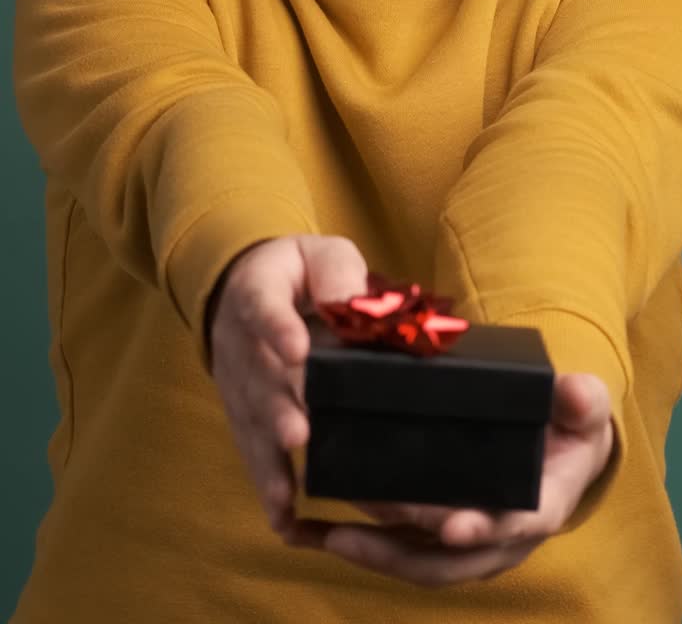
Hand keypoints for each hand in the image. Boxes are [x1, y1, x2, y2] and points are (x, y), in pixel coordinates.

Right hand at [208, 233, 367, 533]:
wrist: (244, 283)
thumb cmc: (298, 272)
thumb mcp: (322, 254)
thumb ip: (338, 275)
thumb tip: (355, 307)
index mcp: (257, 291)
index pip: (264, 307)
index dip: (278, 327)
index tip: (296, 348)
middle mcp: (237, 341)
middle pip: (255, 376)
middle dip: (277, 406)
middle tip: (299, 432)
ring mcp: (235, 382)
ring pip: (250, 421)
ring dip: (268, 457)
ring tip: (288, 493)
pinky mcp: (242, 414)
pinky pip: (251, 449)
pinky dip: (265, 485)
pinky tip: (282, 518)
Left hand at [284, 371, 614, 586]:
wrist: (564, 444)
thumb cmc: (569, 424)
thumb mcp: (581, 406)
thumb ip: (580, 400)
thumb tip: (580, 396)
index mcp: (539, 507)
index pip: (512, 526)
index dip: (482, 528)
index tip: (451, 527)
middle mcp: (500, 536)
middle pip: (448, 560)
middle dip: (396, 551)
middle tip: (349, 534)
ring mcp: (467, 539)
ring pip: (416, 561)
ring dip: (368, 553)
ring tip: (319, 533)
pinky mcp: (438, 532)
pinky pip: (399, 547)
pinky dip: (358, 542)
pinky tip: (313, 530)